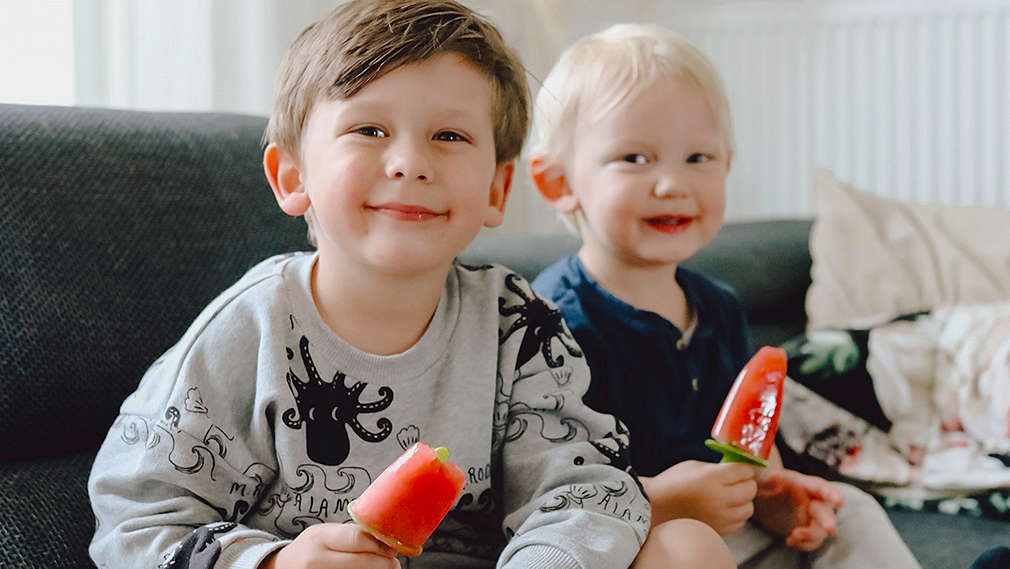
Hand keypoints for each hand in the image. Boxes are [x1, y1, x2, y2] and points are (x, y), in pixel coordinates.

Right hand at [259, 523, 400, 568]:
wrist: (281, 568)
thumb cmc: (310, 548)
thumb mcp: (324, 533)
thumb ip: (349, 534)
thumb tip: (384, 539)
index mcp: (319, 538)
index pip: (358, 539)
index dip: (381, 544)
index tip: (393, 546)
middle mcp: (315, 560)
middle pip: (362, 561)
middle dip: (384, 563)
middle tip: (394, 563)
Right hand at [642, 460, 759, 534]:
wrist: (654, 506)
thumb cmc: (673, 482)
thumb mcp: (695, 466)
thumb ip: (719, 468)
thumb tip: (741, 470)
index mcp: (712, 477)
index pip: (744, 471)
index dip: (745, 468)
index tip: (742, 469)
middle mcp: (718, 498)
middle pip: (750, 489)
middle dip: (746, 483)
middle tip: (737, 481)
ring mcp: (719, 516)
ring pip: (748, 508)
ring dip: (743, 501)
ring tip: (731, 496)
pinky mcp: (717, 529)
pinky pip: (739, 522)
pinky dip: (736, 515)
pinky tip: (724, 509)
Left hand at [754, 469, 843, 550]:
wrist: (765, 497)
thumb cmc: (769, 483)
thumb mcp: (767, 477)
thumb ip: (771, 477)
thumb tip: (773, 477)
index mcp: (806, 485)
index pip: (821, 487)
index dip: (831, 494)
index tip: (839, 501)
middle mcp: (813, 501)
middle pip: (825, 512)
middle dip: (828, 521)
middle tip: (830, 529)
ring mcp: (812, 517)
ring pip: (820, 530)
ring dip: (810, 536)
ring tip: (793, 536)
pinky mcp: (808, 530)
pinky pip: (812, 541)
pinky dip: (803, 544)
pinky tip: (790, 541)